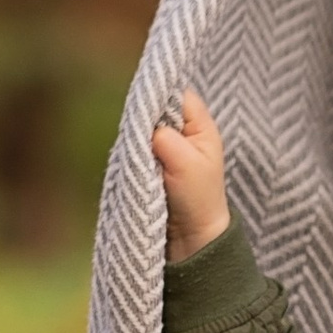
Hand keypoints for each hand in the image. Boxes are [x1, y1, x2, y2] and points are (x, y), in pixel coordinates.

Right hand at [151, 92, 229, 262]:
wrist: (191, 238)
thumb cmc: (198, 200)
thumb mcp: (187, 165)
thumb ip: (167, 139)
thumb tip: (145, 125)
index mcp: (201, 126)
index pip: (178, 94)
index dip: (162, 94)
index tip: (145, 103)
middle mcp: (184, 132)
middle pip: (158, 108)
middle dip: (146, 116)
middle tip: (138, 132)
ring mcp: (167, 147)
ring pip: (145, 127)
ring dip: (138, 136)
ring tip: (137, 151)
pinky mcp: (152, 162)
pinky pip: (138, 146)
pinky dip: (134, 151)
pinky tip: (132, 159)